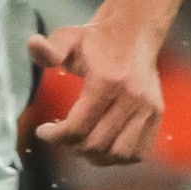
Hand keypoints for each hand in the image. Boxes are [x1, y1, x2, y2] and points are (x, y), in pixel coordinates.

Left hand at [27, 20, 162, 164]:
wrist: (133, 33)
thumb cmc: (95, 40)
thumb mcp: (66, 38)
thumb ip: (48, 49)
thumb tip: (33, 44)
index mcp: (107, 82)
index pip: (78, 128)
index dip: (54, 136)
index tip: (43, 131)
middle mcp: (132, 97)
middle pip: (97, 144)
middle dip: (71, 147)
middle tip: (60, 136)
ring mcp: (148, 107)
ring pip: (119, 153)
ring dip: (95, 156)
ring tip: (80, 143)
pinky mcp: (157, 113)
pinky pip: (140, 151)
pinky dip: (119, 156)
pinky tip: (103, 145)